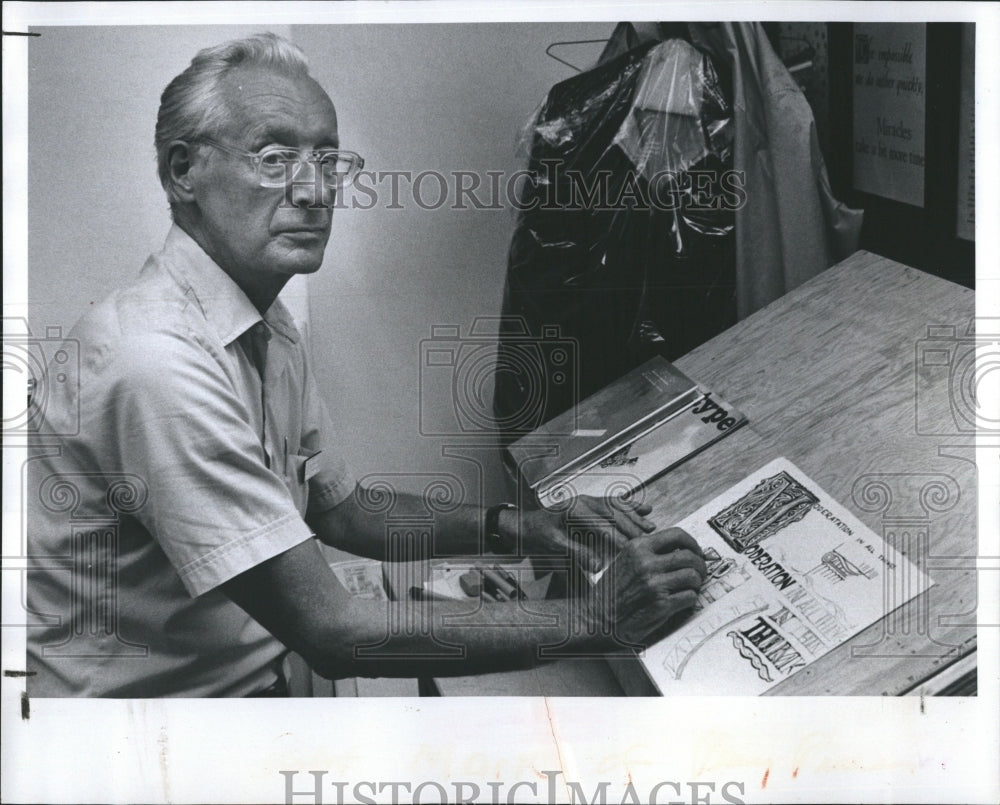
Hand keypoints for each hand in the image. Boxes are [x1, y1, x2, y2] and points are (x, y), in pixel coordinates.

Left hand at [516, 494, 656, 571]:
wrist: (528, 525)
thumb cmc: (540, 537)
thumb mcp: (554, 547)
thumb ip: (576, 554)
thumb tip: (598, 566)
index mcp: (573, 511)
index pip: (602, 525)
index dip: (619, 538)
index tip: (633, 550)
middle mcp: (583, 501)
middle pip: (614, 513)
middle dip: (632, 527)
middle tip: (649, 541)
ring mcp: (588, 499)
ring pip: (617, 505)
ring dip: (635, 516)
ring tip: (651, 527)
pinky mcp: (591, 501)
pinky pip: (614, 500)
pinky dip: (631, 505)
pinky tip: (646, 508)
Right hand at [584, 527, 705, 644]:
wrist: (597, 619)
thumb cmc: (611, 592)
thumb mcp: (625, 561)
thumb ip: (649, 552)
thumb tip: (682, 550)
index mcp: (637, 547)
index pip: (676, 534)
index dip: (693, 543)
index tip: (696, 552)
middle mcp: (646, 563)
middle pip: (690, 556)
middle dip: (700, 565)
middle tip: (699, 573)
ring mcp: (654, 584)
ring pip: (693, 576)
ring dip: (696, 583)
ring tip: (690, 587)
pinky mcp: (661, 605)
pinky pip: (690, 597)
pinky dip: (691, 599)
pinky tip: (682, 601)